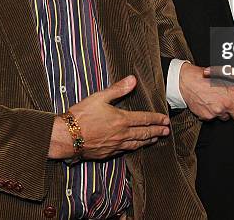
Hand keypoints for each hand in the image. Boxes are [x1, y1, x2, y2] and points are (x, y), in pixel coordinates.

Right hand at [48, 75, 169, 159]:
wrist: (67, 137)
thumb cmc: (81, 115)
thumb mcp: (99, 97)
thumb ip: (118, 89)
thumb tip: (133, 80)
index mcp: (121, 120)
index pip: (144, 119)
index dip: (156, 119)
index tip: (166, 119)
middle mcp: (121, 134)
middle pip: (144, 133)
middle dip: (157, 131)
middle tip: (166, 131)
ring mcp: (115, 145)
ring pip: (136, 144)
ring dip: (148, 141)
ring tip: (156, 139)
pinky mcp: (107, 153)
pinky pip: (125, 150)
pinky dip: (134, 147)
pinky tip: (135, 147)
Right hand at [179, 62, 233, 122]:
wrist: (187, 81)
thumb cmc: (205, 76)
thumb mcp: (225, 77)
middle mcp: (227, 104)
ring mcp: (217, 112)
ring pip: (226, 118)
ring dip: (224, 113)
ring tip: (217, 102)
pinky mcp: (207, 116)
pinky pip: (214, 118)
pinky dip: (212, 113)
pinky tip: (209, 103)